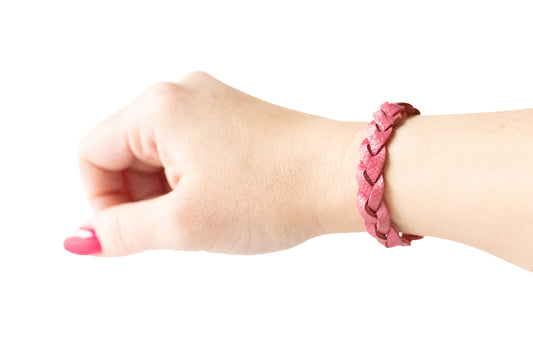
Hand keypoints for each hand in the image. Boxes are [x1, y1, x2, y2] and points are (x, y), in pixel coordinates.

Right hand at [65, 71, 361, 256]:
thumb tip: (81, 239)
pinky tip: (220, 201)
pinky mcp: (232, 117)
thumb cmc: (274, 191)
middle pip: (123, 151)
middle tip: (176, 228)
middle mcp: (181, 94)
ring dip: (167, 192)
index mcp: (159, 107)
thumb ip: (123, 232)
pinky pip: (188, 150)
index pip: (91, 154)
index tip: (127, 235)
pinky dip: (191, 181)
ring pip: (157, 154)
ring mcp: (210, 103)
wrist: (342, 176)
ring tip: (205, 216)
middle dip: (138, 198)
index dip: (100, 202)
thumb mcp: (185, 223)